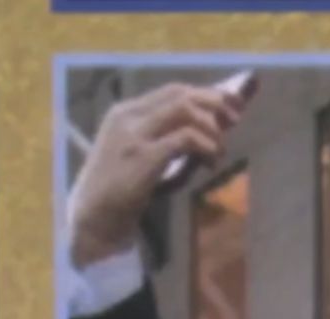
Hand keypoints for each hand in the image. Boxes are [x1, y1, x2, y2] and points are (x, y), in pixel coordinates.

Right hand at [69, 82, 242, 267]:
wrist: (94, 216)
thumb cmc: (120, 188)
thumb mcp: (139, 152)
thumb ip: (165, 135)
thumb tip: (209, 126)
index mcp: (126, 112)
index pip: (172, 91)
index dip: (206, 94)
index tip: (230, 105)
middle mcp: (128, 116)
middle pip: (181, 94)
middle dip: (215, 103)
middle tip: (235, 120)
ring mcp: (134, 134)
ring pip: (185, 110)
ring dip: (211, 127)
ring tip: (220, 150)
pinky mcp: (144, 156)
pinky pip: (185, 138)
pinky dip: (206, 146)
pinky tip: (211, 161)